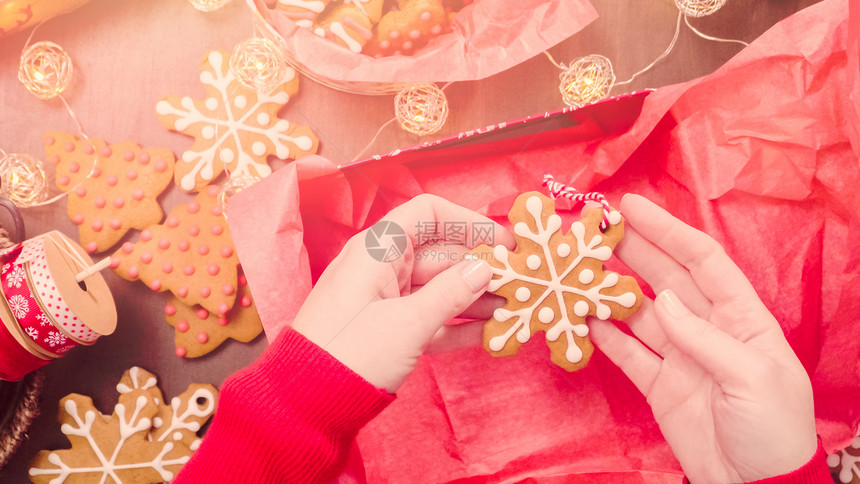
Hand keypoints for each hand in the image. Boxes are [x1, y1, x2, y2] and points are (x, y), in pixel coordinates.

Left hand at [292, 194, 513, 392]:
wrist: (306, 406)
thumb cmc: (351, 354)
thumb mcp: (408, 323)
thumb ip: (451, 293)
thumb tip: (484, 269)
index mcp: (377, 250)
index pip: (427, 214)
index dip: (468, 222)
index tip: (504, 241)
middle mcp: (380, 268)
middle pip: (439, 253)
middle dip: (480, 267)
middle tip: (520, 284)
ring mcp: (384, 299)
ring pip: (437, 287)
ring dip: (474, 297)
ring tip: (512, 310)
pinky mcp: (387, 330)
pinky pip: (429, 317)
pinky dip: (456, 323)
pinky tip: (487, 333)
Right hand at [589, 194, 816, 482]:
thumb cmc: (772, 428)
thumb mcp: (752, 377)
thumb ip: (704, 336)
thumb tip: (661, 301)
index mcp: (741, 318)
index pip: (702, 261)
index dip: (668, 232)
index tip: (632, 208)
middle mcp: (708, 329)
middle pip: (665, 278)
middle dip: (633, 250)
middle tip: (596, 228)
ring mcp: (680, 355)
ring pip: (640, 312)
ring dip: (612, 289)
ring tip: (579, 268)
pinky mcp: (658, 384)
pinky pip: (627, 352)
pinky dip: (605, 335)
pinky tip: (583, 316)